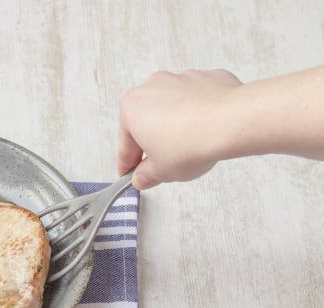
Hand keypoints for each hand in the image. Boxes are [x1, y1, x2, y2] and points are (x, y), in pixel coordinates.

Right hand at [117, 69, 242, 189]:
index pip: (126, 145)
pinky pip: (198, 100)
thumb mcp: (160, 172)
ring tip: (190, 148)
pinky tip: (207, 132)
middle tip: (163, 164)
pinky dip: (200, 114)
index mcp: (132, 107)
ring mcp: (181, 79)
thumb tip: (143, 177)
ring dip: (177, 127)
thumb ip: (146, 176)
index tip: (131, 174)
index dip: (128, 165)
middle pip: (148, 122)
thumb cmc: (191, 142)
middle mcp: (153, 87)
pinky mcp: (207, 79)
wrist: (233, 123)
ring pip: (173, 109)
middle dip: (154, 142)